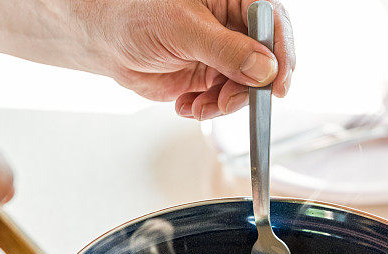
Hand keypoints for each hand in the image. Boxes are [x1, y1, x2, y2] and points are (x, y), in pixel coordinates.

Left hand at [73, 0, 294, 119]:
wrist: (106, 42)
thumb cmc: (135, 17)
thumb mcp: (183, 30)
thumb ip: (226, 51)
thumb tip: (264, 70)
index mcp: (232, 0)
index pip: (272, 23)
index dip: (281, 54)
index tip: (278, 85)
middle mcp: (233, 27)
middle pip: (265, 61)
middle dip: (249, 88)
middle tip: (227, 101)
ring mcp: (224, 54)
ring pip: (246, 87)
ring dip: (225, 103)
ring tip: (199, 106)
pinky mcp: (211, 77)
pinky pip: (225, 100)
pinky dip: (209, 109)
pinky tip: (187, 105)